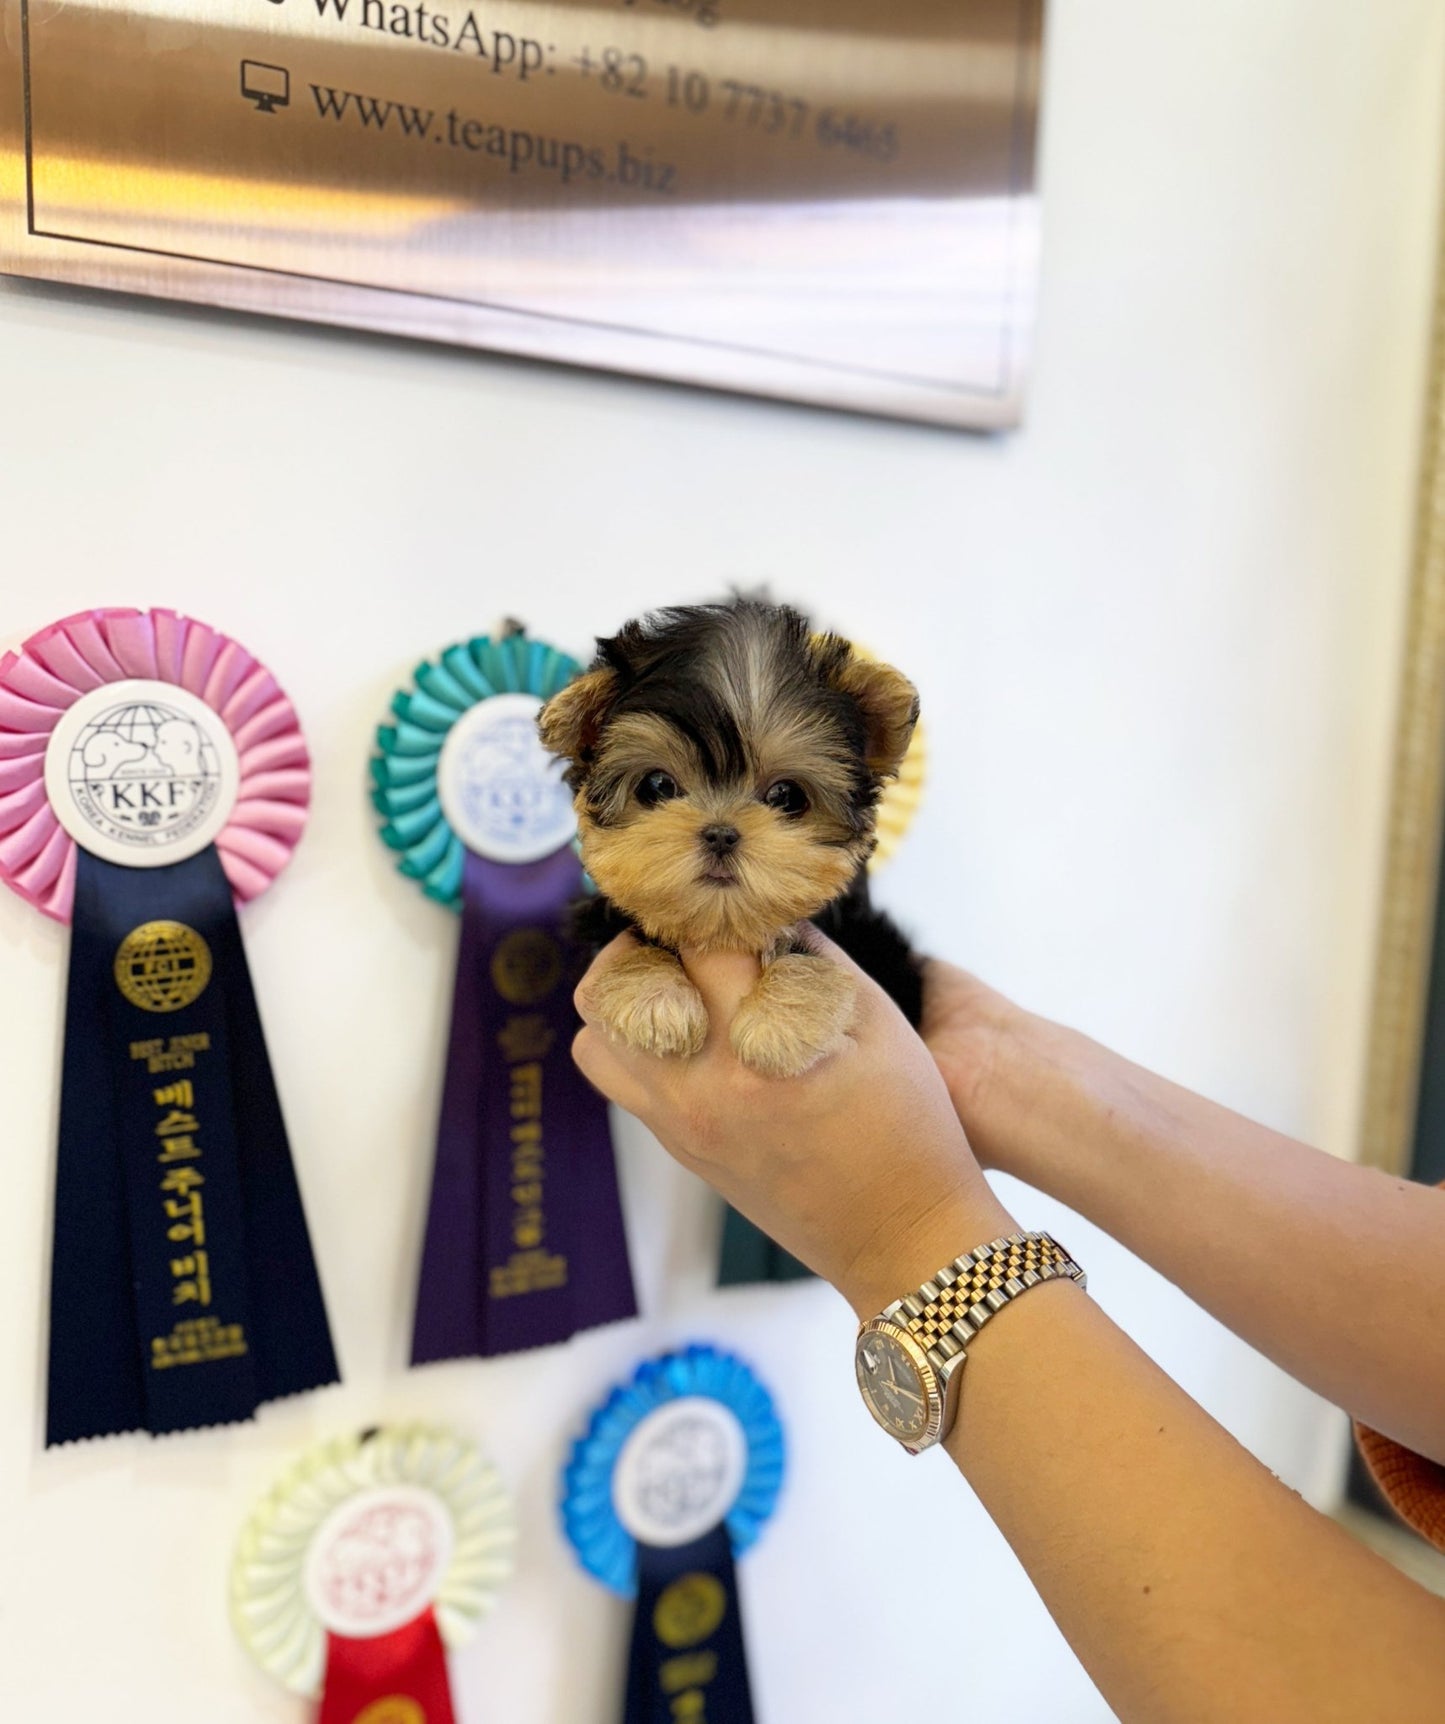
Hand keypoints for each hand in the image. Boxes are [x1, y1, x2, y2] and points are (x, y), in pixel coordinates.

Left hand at [572, 931, 1016, 1315]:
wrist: (905, 1241)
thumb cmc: (910, 1131)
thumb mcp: (881, 1027)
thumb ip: (817, 960)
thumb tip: (772, 916)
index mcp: (757, 1053)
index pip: (698, 947)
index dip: (717, 911)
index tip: (737, 901)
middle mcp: (700, 1091)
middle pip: (612, 986)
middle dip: (649, 944)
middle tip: (696, 936)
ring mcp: (680, 1126)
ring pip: (594, 1039)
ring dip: (626, 998)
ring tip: (684, 986)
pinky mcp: (681, 1150)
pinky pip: (623, 1081)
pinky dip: (640, 1043)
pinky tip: (698, 1032)